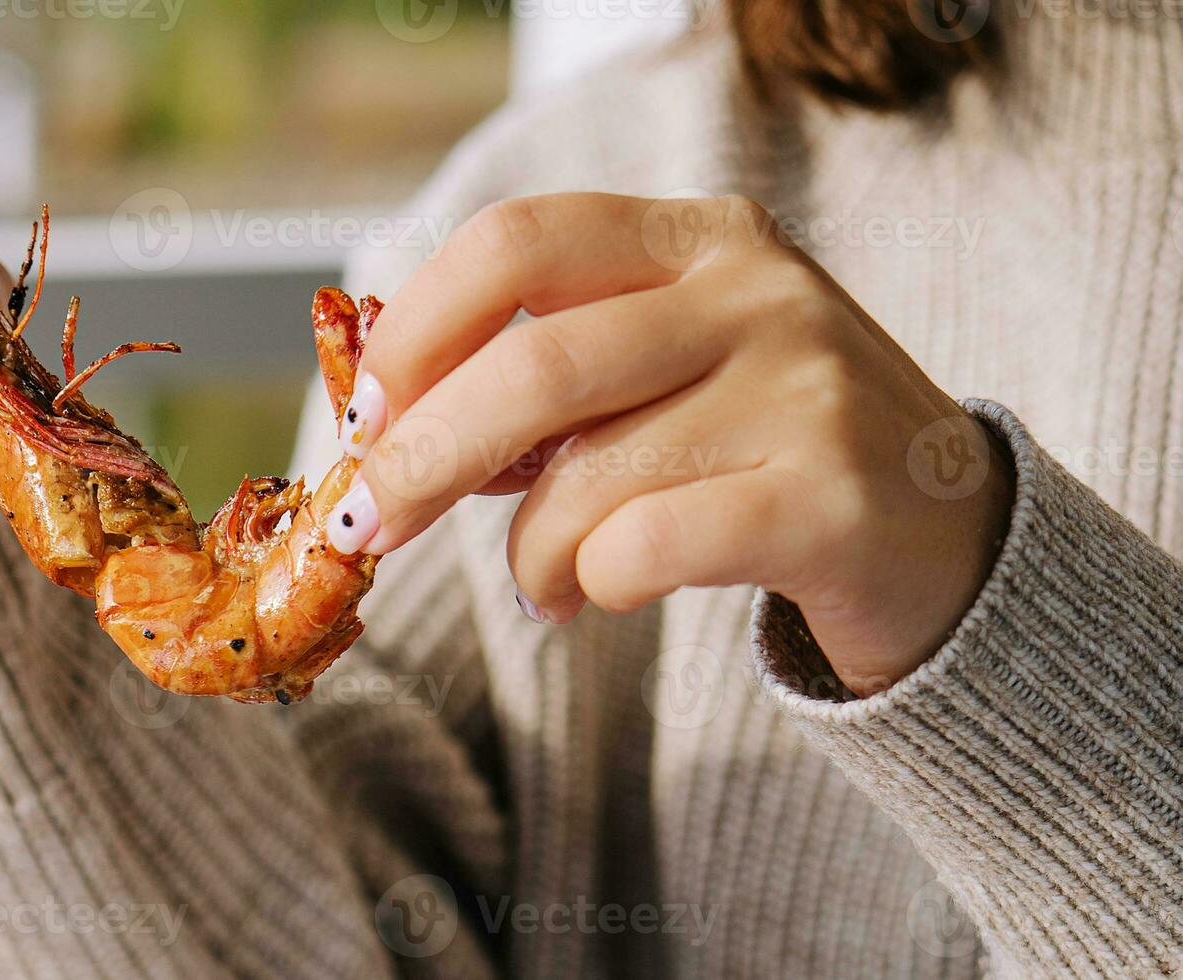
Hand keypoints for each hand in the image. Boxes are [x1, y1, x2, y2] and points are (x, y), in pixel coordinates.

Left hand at [323, 193, 1013, 695]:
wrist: (947, 537)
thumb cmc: (768, 449)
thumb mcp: (667, 372)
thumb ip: (553, 378)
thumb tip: (392, 421)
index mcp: (698, 238)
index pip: (520, 240)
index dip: (419, 325)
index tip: (370, 408)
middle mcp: (757, 291)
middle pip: (534, 364)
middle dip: (425, 456)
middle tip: (374, 521)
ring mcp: (806, 387)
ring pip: (586, 476)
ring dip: (528, 552)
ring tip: (540, 583)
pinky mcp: (832, 498)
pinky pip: (647, 545)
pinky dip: (593, 582)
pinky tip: (600, 594)